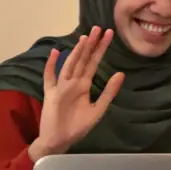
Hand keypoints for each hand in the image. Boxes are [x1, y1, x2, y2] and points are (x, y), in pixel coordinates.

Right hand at [30, 27, 124, 161]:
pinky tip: (56, 53)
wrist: (59, 141)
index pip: (94, 63)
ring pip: (70, 65)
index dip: (101, 49)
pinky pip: (50, 77)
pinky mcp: (50, 94)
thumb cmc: (77, 126)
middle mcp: (73, 82)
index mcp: (84, 85)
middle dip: (91, 45)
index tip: (109, 34)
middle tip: (98, 28)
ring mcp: (61, 87)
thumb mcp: (98, 109)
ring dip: (77, 51)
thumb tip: (120, 73)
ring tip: (85, 38)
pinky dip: (52, 65)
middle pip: (83, 59)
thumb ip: (108, 92)